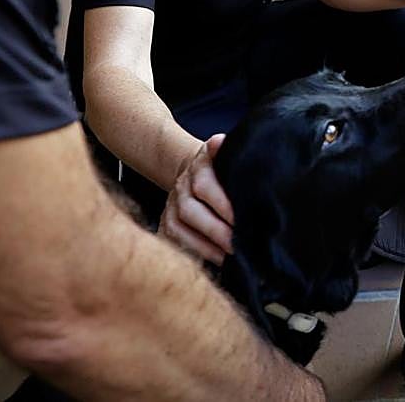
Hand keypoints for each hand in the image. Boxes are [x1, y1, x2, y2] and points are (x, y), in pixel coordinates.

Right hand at [160, 134, 233, 265]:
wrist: (190, 170)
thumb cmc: (218, 167)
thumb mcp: (226, 152)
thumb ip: (226, 149)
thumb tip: (221, 142)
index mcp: (198, 168)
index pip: (205, 185)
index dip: (222, 204)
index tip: (240, 219)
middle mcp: (181, 188)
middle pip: (191, 212)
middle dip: (216, 231)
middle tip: (238, 245)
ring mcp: (170, 208)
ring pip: (179, 231)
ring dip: (205, 248)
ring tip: (229, 258)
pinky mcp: (164, 226)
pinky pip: (173, 244)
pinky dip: (192, 255)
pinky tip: (213, 263)